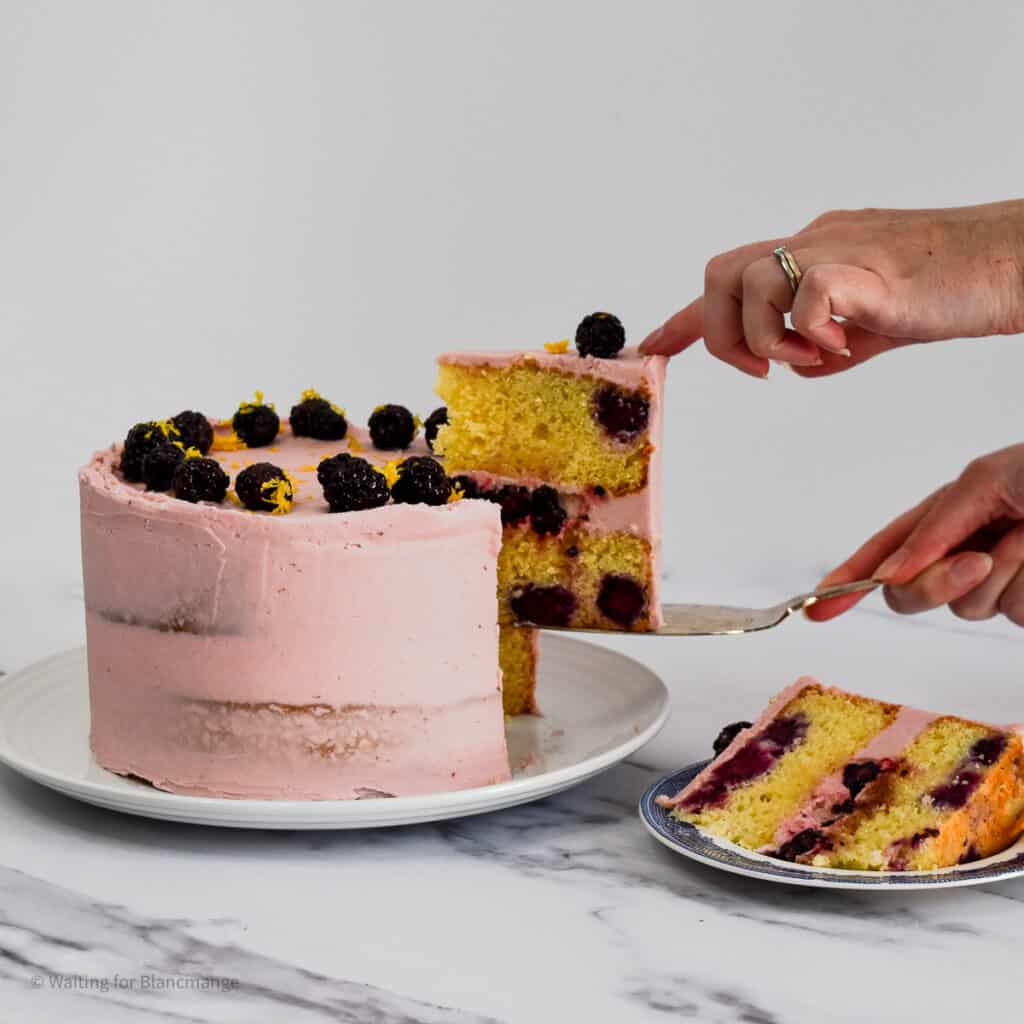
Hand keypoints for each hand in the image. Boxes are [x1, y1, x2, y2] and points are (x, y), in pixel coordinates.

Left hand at [640, 201, 1023, 377]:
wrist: (1011, 263)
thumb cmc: (951, 289)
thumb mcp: (875, 324)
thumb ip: (829, 342)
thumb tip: (796, 366)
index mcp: (814, 252)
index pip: (732, 280)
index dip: (684, 320)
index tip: (650, 348)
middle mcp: (815, 241)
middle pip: (719, 272)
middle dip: (721, 332)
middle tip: (763, 370)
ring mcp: (838, 248)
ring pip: (748, 279)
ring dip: (765, 337)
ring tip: (816, 354)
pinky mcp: (866, 267)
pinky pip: (804, 291)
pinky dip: (807, 330)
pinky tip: (844, 344)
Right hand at [807, 444, 1023, 624]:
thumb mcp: (983, 481)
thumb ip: (932, 529)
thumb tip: (889, 573)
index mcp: (941, 519)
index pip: (882, 554)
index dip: (847, 581)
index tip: (817, 606)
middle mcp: (959, 552)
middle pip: (911, 593)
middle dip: (936, 583)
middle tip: (979, 561)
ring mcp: (991, 582)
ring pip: (968, 608)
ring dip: (1004, 575)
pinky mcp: (1023, 602)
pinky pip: (1013, 616)